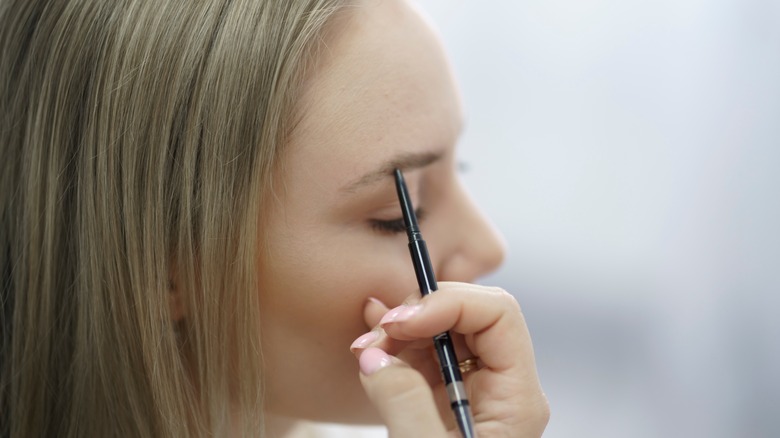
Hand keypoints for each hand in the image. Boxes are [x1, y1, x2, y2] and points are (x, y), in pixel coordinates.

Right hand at [350, 282, 548, 437]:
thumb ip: (403, 401)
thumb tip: (374, 355)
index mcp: (518, 398)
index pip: (499, 314)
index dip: (447, 303)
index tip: (400, 321)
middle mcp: (502, 388)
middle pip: (469, 315)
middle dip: (417, 314)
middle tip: (375, 336)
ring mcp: (473, 393)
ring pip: (443, 332)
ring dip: (400, 329)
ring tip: (365, 345)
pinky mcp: (445, 402)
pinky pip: (424, 357)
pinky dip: (395, 345)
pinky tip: (370, 342)